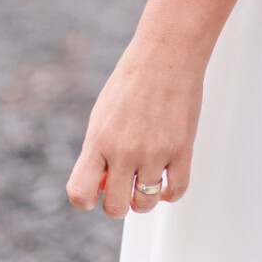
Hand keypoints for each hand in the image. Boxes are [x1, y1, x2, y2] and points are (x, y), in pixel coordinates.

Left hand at [66, 37, 205, 217]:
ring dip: (145, 199)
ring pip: (145, 204)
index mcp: (98, 140)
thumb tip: (102, 186)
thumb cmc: (132, 81)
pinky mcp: (181, 149)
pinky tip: (166, 182)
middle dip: (119, 203)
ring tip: (147, 181)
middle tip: (126, 187)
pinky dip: (169, 194)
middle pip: (115, 208)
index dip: (86, 200)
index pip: (80, 193)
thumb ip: (98, 151)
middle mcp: (124, 151)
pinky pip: (176, 191)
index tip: (96, 192)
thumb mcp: (102, 114)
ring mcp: (154, 152)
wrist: (166, 54)